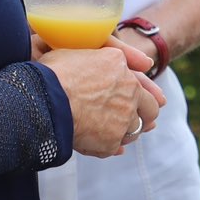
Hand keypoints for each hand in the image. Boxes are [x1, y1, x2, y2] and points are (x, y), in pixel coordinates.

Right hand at [38, 45, 164, 156]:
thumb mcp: (81, 51)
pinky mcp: (112, 141)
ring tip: (110, 131)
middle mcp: (129, 91)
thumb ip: (107, 55)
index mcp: (119, 65)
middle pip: (150, 109)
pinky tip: (98, 144)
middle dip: (145, 115)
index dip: (148, 93)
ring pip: (134, 130)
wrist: (44, 100)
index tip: (154, 100)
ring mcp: (123, 118)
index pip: (142, 82)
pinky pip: (115, 147)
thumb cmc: (54, 73)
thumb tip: (141, 64)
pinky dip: (109, 146)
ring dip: (126, 131)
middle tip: (138, 120)